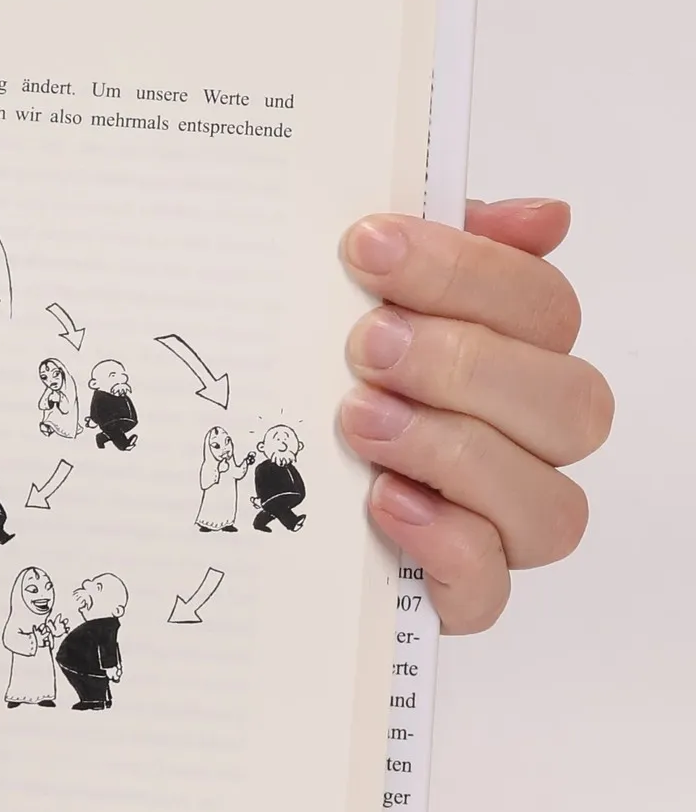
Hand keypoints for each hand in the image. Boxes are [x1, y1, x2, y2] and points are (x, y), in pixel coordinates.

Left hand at [339, 199, 610, 633]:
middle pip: (571, 404)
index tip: (368, 246)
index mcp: (512, 357)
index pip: (544, 307)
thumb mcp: (347, 296)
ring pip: (551, 504)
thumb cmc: (311, 379)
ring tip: (362, 422)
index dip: (468, 271)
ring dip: (456, 452)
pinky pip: (489, 589)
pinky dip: (445, 544)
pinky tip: (384, 502)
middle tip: (368, 344)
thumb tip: (541, 217)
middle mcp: (525, 443)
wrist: (239, 500)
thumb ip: (434, 249)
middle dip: (467, 364)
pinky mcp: (455, 594)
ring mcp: (498, 525)